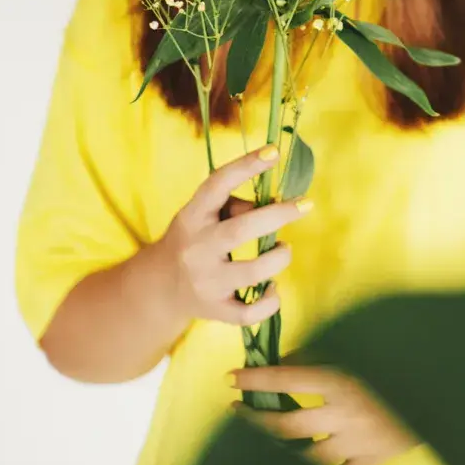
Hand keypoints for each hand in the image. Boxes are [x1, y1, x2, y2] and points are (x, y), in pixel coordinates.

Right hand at [154, 145, 308, 325]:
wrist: (160, 287)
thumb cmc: (197, 239)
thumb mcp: (206, 215)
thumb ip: (237, 205)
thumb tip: (278, 202)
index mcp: (192, 216)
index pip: (217, 185)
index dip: (246, 166)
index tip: (274, 151)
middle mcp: (196, 249)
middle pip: (242, 230)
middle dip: (278, 215)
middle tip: (304, 204)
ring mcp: (205, 282)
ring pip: (253, 272)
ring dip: (279, 258)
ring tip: (283, 249)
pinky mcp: (215, 310)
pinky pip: (249, 313)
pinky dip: (270, 301)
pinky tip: (272, 288)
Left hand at [232, 365, 416, 464]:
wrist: (445, 393)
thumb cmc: (402, 364)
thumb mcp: (363, 350)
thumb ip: (324, 354)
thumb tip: (287, 360)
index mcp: (343, 381)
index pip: (287, 380)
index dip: (256, 379)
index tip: (232, 377)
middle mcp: (344, 415)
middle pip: (284, 426)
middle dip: (254, 420)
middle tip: (236, 410)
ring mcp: (355, 444)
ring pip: (302, 456)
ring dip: (278, 449)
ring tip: (261, 441)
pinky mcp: (369, 462)